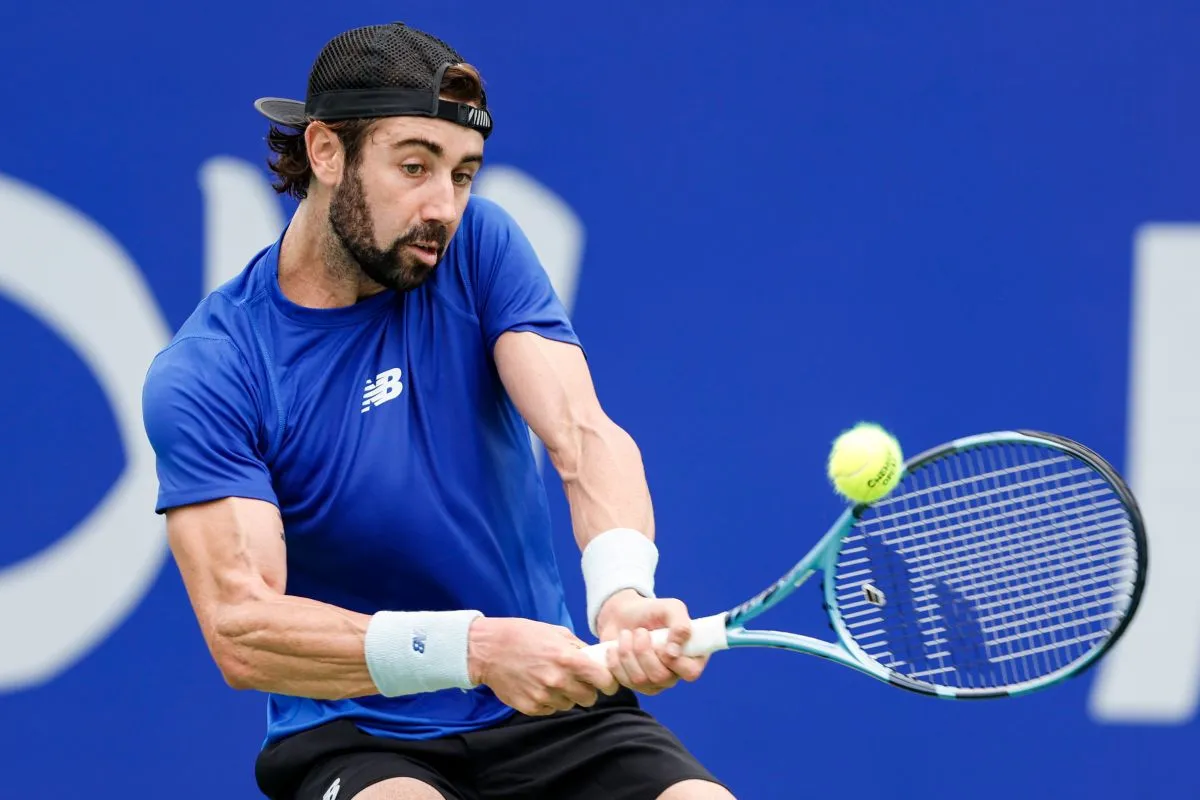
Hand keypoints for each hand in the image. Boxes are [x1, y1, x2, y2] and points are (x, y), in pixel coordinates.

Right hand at [467, 617, 618, 715]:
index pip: (603, 680)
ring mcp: (543, 696)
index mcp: (567, 659)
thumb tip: (597, 658)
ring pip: (570, 705)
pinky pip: (551, 710)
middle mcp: (557, 680)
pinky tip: (539, 686)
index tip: (607, 683)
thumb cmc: (522, 635)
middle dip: (587, 690)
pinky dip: (549, 701)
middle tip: (578, 681)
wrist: (487, 650)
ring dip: (567, 696)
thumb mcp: (555, 632)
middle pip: (589, 698)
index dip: (608, 682)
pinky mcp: (530, 707)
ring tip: (553, 680)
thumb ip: (578, 647)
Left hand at [595, 589, 708, 694]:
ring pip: (638, 680)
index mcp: (690, 658)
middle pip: (660, 677)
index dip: (674, 660)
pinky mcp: (630, 685)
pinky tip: (615, 647)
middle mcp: (673, 675)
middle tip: (639, 631)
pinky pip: (619, 682)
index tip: (660, 642)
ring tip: (626, 634)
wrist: (623, 614)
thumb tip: (674, 652)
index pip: (690, 672)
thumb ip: (680, 625)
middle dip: (643, 651)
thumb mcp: (671, 608)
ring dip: (627, 652)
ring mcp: (652, 684)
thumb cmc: (652, 611)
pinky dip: (613, 661)